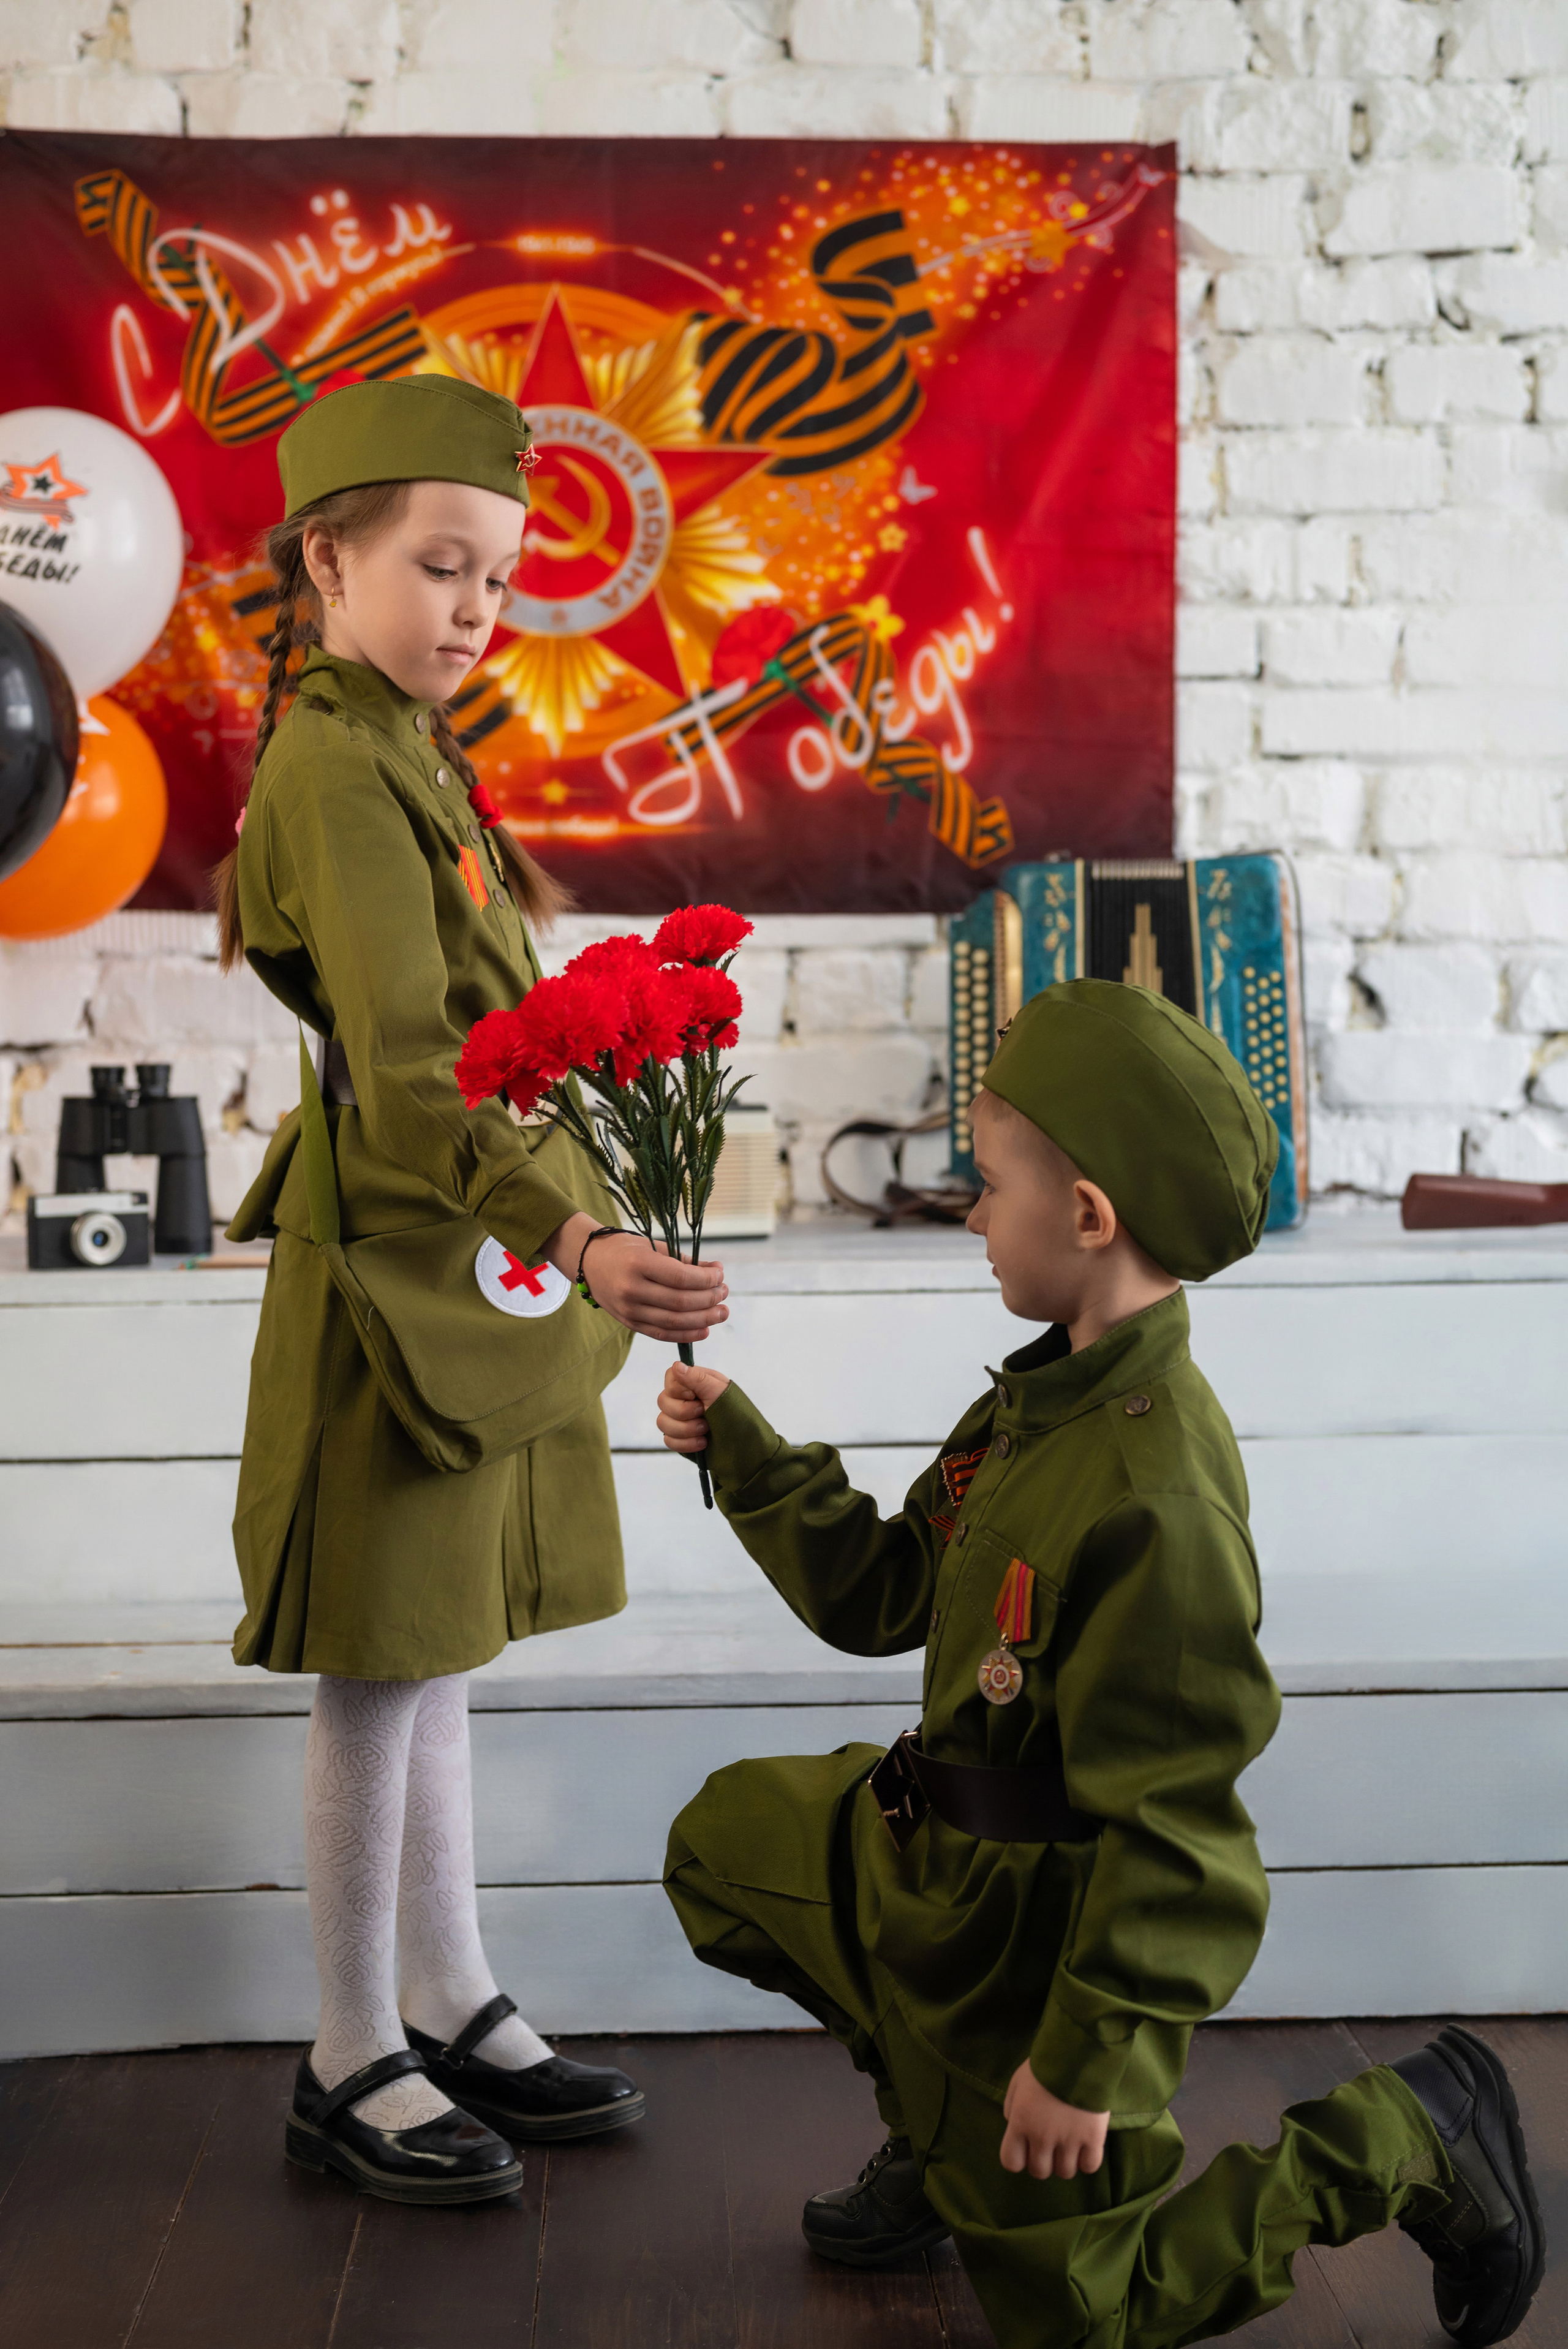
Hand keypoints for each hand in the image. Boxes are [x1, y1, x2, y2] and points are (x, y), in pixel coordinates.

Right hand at [542, 1214, 727, 1343]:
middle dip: (709, 1299)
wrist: (588, 1261)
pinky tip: (704, 1330)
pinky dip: (686, 1334)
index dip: (706, 1279)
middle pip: (680, 1302)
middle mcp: (632, 1289)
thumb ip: (685, 1260)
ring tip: (721, 1313)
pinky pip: (661, 1334)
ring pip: (674, 1322)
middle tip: (725, 1294)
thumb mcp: (653, 1246)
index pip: (681, 1278)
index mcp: (639, 1263)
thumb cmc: (624, 1249)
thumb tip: (717, 1270)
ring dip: (704, 1320)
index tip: (720, 1275)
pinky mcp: (629, 1323)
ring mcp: (629, 1309)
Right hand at [658, 1360, 731, 1452]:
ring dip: (686, 1429)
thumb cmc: (734, 1410)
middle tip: (704, 1413)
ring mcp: (678, 1419)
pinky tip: (702, 1442)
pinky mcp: (678, 1437)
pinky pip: (668, 1440)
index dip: (678, 1389)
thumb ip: (696, 1378)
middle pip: (662, 1401)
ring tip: (705, 1429)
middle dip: (684, 1412)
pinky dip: (685, 1443)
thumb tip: (677, 1365)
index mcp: (692, 1382)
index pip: (669, 1378)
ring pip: (662, 1422)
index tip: (694, 1395)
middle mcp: (682, 1398)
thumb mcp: (717, 1390)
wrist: (743, 1440)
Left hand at [999, 2060, 1108, 2180]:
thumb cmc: (1043, 2067)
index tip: (1026, 2148)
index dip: (1018, 2158)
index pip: (1011, 2162)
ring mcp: (1069, 2141)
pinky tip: (1086, 2147)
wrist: (1077, 2055)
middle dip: (1043, 2161)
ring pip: (1065, 2172)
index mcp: (1020, 2123)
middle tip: (1050, 2146)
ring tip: (1069, 2145)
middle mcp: (1042, 2138)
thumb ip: (1011, 2107)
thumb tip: (1014, 2126)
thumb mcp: (1017, 2082)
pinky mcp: (1093, 2139)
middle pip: (1040, 2171)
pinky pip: (1090, 2167)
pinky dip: (1087, 2161)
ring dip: (1065, 2162)